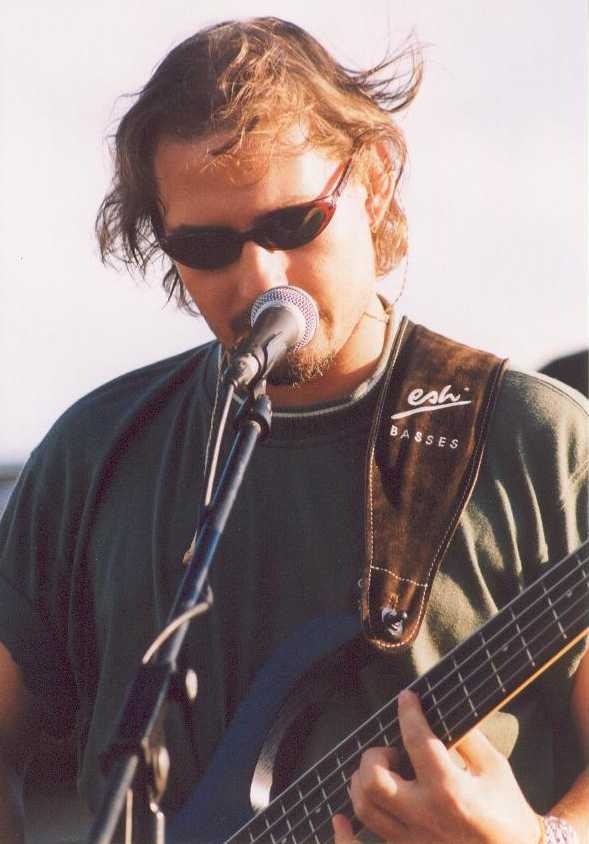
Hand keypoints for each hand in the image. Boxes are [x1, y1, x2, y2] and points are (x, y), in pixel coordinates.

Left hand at [333, 689, 541, 843]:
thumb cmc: (506, 809)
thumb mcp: (494, 766)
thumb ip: (465, 737)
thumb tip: (437, 712)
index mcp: (450, 790)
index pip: (417, 741)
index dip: (408, 712)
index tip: (406, 699)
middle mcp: (425, 816)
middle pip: (374, 779)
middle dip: (375, 755)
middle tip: (393, 752)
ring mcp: (414, 840)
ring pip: (364, 809)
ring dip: (362, 782)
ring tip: (383, 774)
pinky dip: (344, 835)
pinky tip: (340, 820)